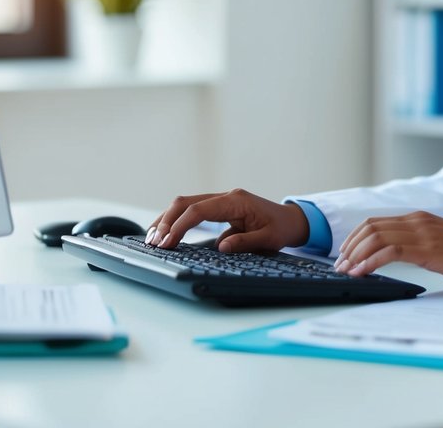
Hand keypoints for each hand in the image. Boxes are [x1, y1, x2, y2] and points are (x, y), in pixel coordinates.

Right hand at [147, 189, 308, 252]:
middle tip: (153, 242)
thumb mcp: (269, 239)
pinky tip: (165, 233)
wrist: (291, 220)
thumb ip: (245, 242)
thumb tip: (221, 246)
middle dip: (166, 221)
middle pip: (186, 202)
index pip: (199, 210)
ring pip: (185, 204)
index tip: (167, 242)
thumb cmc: (281, 228)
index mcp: (236, 201)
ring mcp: (221, 200)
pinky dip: (176, 220)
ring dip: (167, 219)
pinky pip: (192, 210)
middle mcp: (226, 196)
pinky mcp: (219, 208)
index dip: (179, 225)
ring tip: (152, 238)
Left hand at [335, 211, 442, 284]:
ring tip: (346, 271)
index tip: (345, 255)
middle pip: (370, 227)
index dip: (355, 238)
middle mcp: (417, 221)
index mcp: (418, 218)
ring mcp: (422, 232)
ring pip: (376, 237)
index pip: (375, 222)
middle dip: (350, 246)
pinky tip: (362, 272)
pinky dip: (371, 261)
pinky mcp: (427, 248)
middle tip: (340, 265)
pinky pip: (390, 252)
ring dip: (356, 255)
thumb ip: (417, 242)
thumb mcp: (438, 242)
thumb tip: (392, 254)